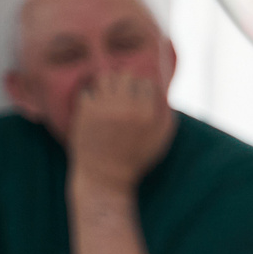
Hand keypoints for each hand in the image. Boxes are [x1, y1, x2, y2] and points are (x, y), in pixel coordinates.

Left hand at [68, 71, 175, 192]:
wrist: (105, 177)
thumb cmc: (135, 160)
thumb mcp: (160, 141)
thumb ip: (165, 116)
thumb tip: (161, 92)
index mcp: (148, 114)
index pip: (147, 82)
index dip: (142, 89)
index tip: (137, 97)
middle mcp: (128, 107)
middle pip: (126, 76)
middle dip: (124, 85)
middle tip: (119, 97)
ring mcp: (105, 107)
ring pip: (105, 78)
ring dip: (105, 87)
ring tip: (105, 98)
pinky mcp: (86, 111)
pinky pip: (86, 92)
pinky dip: (89, 99)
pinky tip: (92, 110)